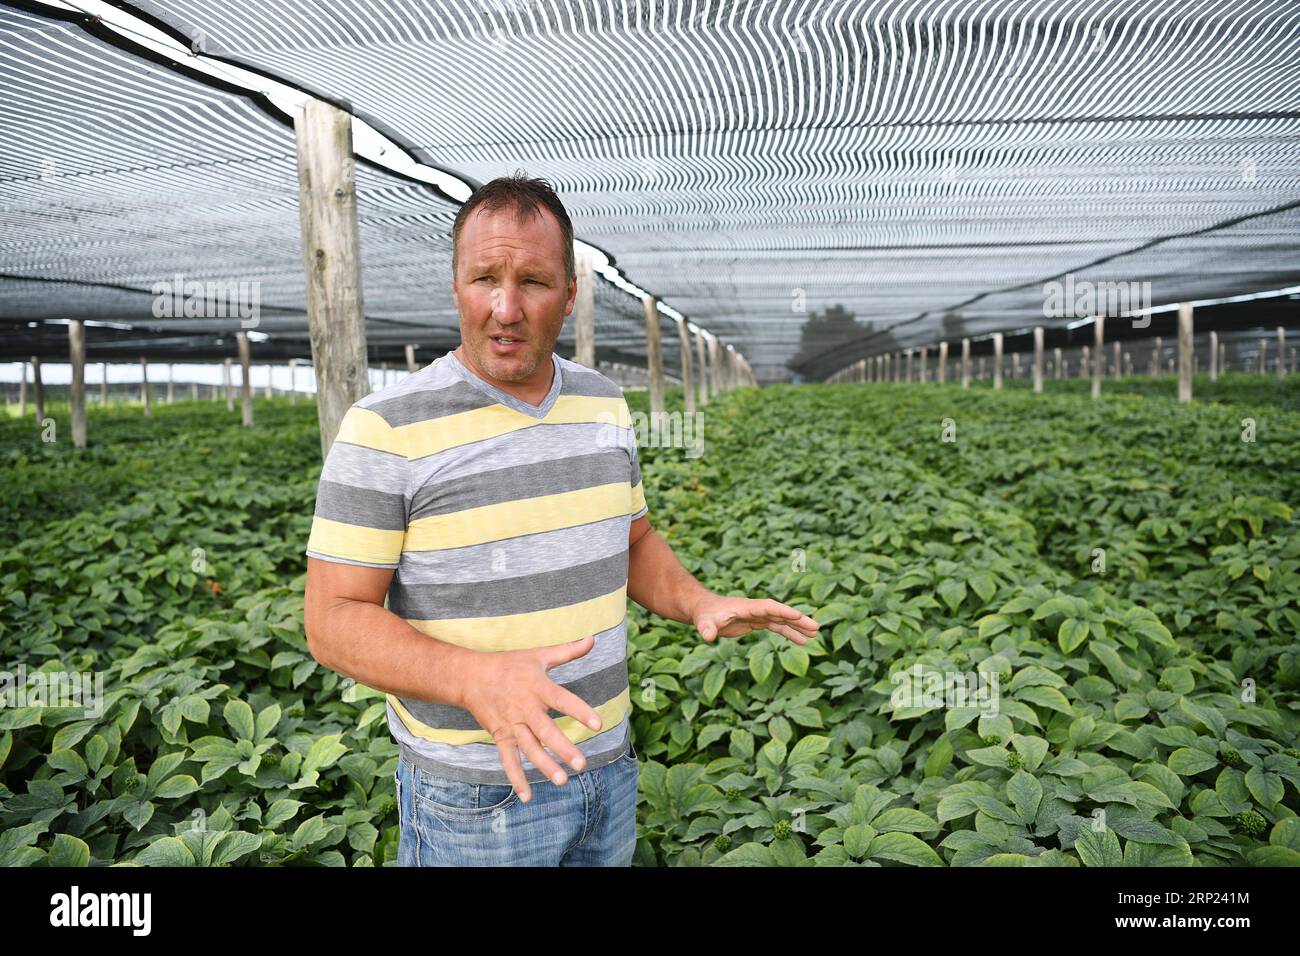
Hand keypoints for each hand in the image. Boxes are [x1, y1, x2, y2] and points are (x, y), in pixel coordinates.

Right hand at [458, 635, 602, 801]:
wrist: (471, 676)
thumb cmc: (510, 665)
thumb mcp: (539, 656)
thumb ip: (568, 651)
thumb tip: (593, 639)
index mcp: (538, 686)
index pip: (563, 700)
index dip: (580, 712)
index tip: (597, 724)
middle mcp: (525, 708)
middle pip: (546, 731)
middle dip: (563, 748)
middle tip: (581, 764)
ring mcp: (512, 724)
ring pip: (529, 748)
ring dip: (544, 766)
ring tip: (562, 781)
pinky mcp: (501, 736)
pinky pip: (508, 759)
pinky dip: (516, 778)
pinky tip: (527, 796)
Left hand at [691, 594, 819, 644]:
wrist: (704, 611)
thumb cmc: (704, 615)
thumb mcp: (703, 622)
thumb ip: (707, 628)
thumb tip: (708, 637)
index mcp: (746, 607)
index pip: (768, 607)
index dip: (782, 611)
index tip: (798, 616)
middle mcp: (755, 609)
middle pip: (780, 612)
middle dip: (797, 619)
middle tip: (816, 628)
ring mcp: (757, 615)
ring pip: (781, 620)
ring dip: (797, 627)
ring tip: (814, 635)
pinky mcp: (756, 622)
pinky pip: (777, 627)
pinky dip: (789, 633)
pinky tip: (801, 641)